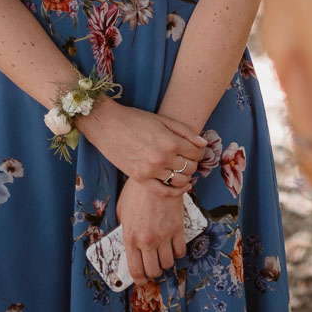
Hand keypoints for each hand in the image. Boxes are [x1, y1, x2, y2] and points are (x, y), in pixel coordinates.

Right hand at [81, 102, 204, 193]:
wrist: (107, 125)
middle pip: (190, 167)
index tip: (195, 150)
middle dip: (193, 163)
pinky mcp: (140, 179)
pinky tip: (181, 186)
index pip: (196, 153)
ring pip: (180, 180)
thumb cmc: (136, 119)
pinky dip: (176, 191)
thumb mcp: (163, 120)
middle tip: (189, 159)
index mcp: (170, 142)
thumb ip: (186, 132)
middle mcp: (162, 158)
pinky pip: (164, 192)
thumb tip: (204, 144)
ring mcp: (151, 170)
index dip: (199, 151)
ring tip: (183, 169)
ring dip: (186, 176)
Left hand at [116, 179, 186, 283]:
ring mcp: (164, 236)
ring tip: (164, 257)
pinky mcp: (178, 228)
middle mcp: (147, 241)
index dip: (140, 279)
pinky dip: (178, 253)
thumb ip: (125, 230)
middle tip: (154, 269)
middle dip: (153, 273)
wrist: (157, 176)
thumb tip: (130, 244)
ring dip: (166, 263)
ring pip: (169, 263)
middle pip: (153, 270)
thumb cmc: (137, 191)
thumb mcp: (122, 211)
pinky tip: (174, 247)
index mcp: (130, 238)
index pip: (136, 270)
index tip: (142, 280)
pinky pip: (181, 251)